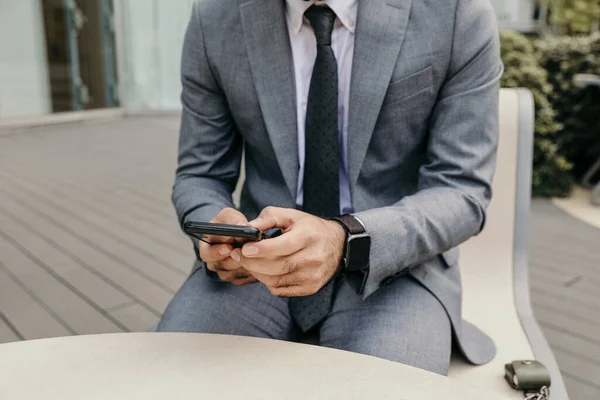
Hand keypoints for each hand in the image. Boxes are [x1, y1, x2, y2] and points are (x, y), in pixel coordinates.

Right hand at [199, 208, 257, 285]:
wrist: (241, 233)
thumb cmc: (231, 223)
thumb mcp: (229, 216)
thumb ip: (233, 220)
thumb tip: (241, 226)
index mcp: (206, 247)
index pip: (207, 254)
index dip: (217, 251)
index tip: (229, 246)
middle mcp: (214, 262)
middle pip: (222, 265)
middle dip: (235, 257)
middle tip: (246, 250)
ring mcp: (225, 272)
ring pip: (235, 272)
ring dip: (246, 262)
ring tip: (255, 252)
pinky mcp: (238, 278)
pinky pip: (245, 277)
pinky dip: (253, 269)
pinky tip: (260, 259)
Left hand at [230, 207, 345, 296]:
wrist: (337, 244)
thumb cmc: (309, 228)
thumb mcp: (291, 215)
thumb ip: (268, 218)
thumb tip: (247, 228)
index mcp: (309, 236)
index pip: (283, 246)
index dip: (261, 249)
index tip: (244, 248)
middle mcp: (313, 258)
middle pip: (277, 266)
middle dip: (252, 263)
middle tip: (237, 255)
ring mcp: (312, 276)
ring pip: (276, 281)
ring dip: (257, 273)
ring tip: (247, 263)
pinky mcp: (310, 288)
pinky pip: (281, 290)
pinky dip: (267, 282)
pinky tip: (263, 271)